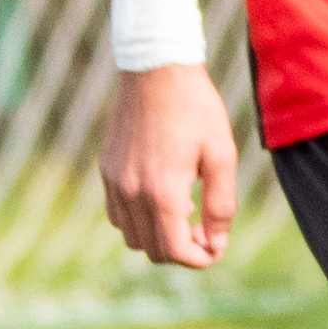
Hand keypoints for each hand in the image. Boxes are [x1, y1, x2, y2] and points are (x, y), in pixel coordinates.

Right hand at [97, 62, 235, 266]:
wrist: (157, 68)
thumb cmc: (196, 109)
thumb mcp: (222, 156)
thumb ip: (221, 206)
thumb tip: (216, 245)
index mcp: (162, 192)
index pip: (175, 251)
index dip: (200, 260)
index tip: (216, 248)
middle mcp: (131, 192)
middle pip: (152, 251)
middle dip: (182, 251)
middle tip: (206, 231)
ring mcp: (114, 182)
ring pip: (131, 236)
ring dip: (159, 236)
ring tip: (187, 211)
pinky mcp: (106, 169)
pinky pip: (117, 214)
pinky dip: (139, 220)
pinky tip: (163, 197)